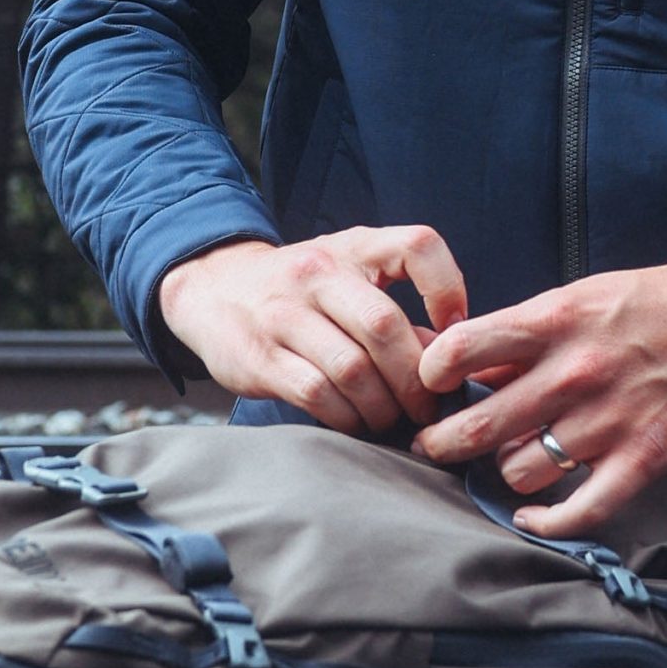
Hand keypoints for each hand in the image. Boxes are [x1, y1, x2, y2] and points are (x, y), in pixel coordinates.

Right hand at [158, 226, 467, 435]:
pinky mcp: (259, 356)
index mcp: (353, 247)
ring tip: (389, 418)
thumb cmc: (300, 292)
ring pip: (352, 369)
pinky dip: (346, 417)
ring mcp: (283, 314)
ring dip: (382, 406)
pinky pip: (317, 394)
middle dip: (415, 379)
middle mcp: (318, 272)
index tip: (455, 333)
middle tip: (426, 406)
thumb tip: (445, 364)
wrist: (211, 289)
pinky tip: (353, 421)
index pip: (416, 245)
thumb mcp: (347, 279)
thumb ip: (397, 313)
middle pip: (384, 326)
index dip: (448, 289)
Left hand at [411, 259, 666, 537]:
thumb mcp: (584, 297)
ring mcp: (609, 421)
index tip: (426, 388)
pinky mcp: (643, 460)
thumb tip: (465, 366)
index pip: (461, 351)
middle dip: (442, 444)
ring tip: (510, 462)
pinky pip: (579, 511)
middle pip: (478, 428)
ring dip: (506, 472)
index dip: (429, 375)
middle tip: (433, 447)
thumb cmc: (656, 304)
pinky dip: (545, 522)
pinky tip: (531, 517)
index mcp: (555, 321)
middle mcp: (575, 372)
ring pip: (520, 471)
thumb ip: (526, 334)